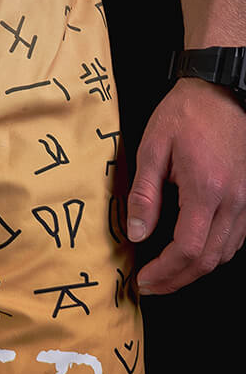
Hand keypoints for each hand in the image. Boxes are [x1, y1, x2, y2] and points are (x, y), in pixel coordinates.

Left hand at [126, 77, 245, 294]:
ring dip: (196, 269)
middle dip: (177, 279)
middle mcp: (235, 199)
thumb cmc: (186, 114)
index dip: (164, 272)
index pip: (187, 248)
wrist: (223, 88)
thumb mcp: (153, 149)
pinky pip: (237, 237)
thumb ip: (145, 194)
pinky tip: (192, 252)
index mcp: (207, 189)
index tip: (143, 280)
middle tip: (151, 286)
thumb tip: (137, 233)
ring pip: (226, 252)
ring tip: (166, 274)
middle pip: (209, 259)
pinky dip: (214, 252)